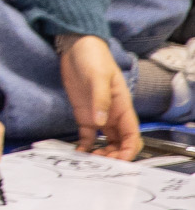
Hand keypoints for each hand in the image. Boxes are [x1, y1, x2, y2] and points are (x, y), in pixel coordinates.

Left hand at [59, 33, 139, 159]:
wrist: (76, 47)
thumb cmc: (94, 58)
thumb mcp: (99, 76)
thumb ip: (101, 99)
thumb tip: (101, 122)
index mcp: (123, 107)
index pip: (132, 135)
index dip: (128, 150)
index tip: (119, 160)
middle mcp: (113, 115)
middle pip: (120, 143)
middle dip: (115, 156)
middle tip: (100, 163)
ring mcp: (98, 115)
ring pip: (106, 142)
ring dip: (102, 153)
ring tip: (90, 160)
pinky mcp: (84, 114)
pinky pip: (88, 135)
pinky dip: (85, 146)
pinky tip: (79, 152)